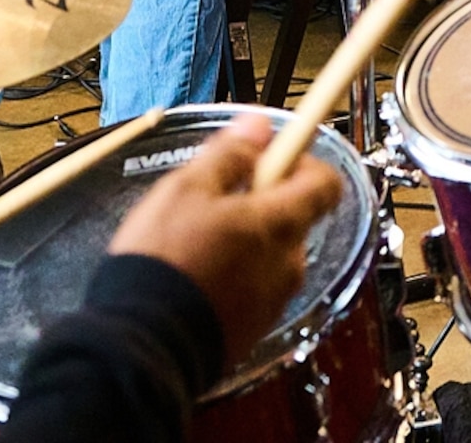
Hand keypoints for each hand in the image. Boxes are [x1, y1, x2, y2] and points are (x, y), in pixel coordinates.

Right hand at [106, 115, 345, 368]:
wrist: (144, 345)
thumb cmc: (164, 260)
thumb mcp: (186, 190)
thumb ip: (230, 154)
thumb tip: (260, 124)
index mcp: (281, 224)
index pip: (326, 183)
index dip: (303, 162)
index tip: (269, 156)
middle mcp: (288, 265)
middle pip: (293, 219)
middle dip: (261, 203)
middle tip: (212, 200)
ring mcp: (272, 303)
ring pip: (270, 256)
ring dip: (244, 242)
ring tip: (193, 243)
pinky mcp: (251, 331)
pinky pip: (252, 290)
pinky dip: (233, 277)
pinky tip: (193, 279)